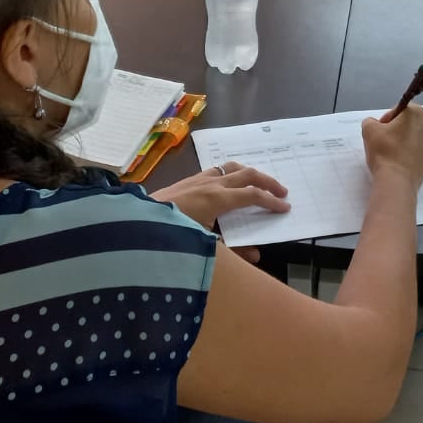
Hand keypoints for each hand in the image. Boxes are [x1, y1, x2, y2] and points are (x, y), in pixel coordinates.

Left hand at [153, 162, 289, 258]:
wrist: (137, 226)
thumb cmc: (172, 238)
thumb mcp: (205, 248)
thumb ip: (233, 251)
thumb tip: (256, 255)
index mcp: (217, 199)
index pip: (252, 196)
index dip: (271, 201)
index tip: (285, 208)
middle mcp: (210, 183)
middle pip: (247, 174)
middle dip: (267, 182)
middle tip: (282, 191)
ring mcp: (197, 179)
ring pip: (231, 167)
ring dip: (249, 173)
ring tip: (259, 183)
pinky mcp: (187, 180)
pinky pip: (217, 170)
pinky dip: (231, 173)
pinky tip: (229, 183)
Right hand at [361, 103, 422, 188]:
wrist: (396, 181)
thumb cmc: (384, 151)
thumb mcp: (369, 129)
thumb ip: (371, 121)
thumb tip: (376, 126)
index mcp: (417, 113)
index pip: (399, 109)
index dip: (386, 119)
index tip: (380, 131)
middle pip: (408, 122)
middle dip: (396, 128)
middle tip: (383, 140)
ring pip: (413, 136)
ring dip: (402, 140)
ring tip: (390, 152)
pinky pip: (417, 150)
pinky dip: (408, 152)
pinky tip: (398, 161)